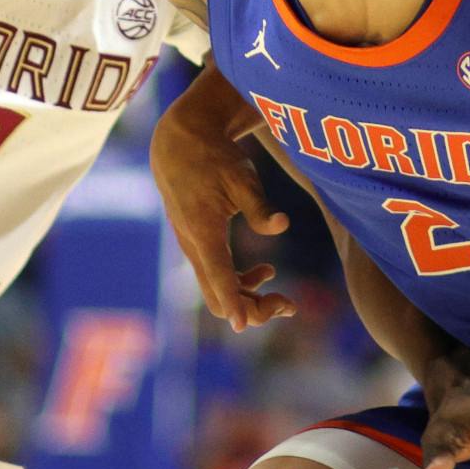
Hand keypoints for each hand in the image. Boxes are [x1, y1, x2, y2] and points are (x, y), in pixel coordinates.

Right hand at [150, 71, 292, 332]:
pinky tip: (265, 272)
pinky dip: (240, 285)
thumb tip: (282, 226)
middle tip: (289, 304)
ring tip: (282, 298)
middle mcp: (194, 246)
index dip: (233, 304)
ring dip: (249, 300)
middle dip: (253, 309)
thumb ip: (259, 206)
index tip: (245, 326)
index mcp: (203, 231)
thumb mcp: (241, 176)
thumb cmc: (214, 156)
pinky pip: (216, 278)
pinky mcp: (198, 244)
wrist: (180, 142)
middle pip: (218, 297)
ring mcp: (193, 248)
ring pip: (217, 292)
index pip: (218, 278)